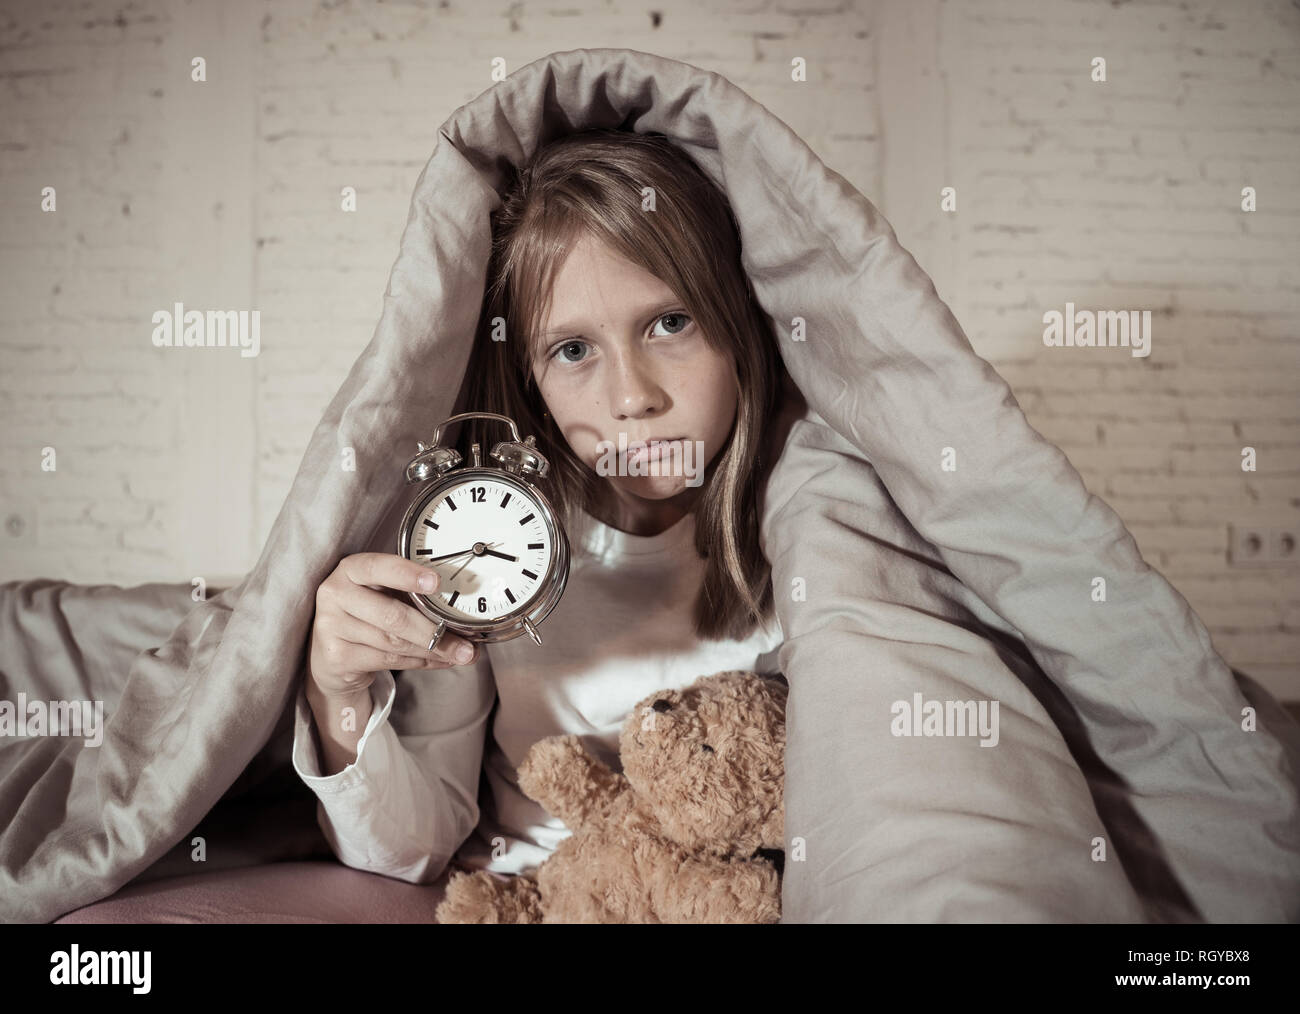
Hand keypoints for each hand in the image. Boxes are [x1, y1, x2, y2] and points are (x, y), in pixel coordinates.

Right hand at [308, 552, 478, 697]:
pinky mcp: (336, 657)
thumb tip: (460, 611)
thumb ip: (412, 594)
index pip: (377, 567)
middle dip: (433, 631)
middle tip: (465, 642)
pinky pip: (388, 660)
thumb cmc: (368, 614)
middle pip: (393, 615)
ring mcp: (331, 627)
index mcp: (350, 569)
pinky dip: (420, 662)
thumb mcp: (384, 594)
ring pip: (394, 642)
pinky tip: (439, 660)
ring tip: (459, 653)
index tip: (436, 582)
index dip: (407, 574)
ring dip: (433, 650)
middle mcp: (335, 594)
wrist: (333, 655)